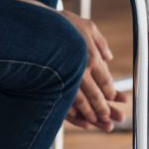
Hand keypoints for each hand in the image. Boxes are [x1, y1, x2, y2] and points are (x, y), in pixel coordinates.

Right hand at [59, 10, 126, 131]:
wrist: (34, 26)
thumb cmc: (62, 24)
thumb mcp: (87, 26)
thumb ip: (100, 43)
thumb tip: (109, 58)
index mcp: (91, 58)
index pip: (105, 80)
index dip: (112, 92)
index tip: (115, 99)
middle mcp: (80, 71)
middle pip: (95, 95)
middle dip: (105, 109)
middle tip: (112, 119)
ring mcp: (65, 79)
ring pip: (81, 103)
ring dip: (91, 115)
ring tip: (99, 123)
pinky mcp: (51, 85)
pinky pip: (63, 103)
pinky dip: (73, 115)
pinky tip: (80, 120)